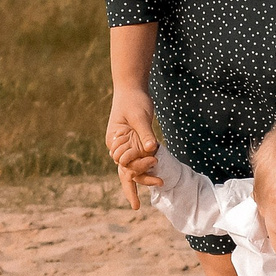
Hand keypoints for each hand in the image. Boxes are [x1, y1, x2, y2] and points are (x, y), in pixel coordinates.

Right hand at [106, 89, 159, 211]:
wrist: (132, 89)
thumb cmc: (133, 101)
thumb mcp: (139, 115)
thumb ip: (145, 133)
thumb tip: (152, 149)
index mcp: (114, 140)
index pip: (124, 162)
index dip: (138, 165)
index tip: (154, 161)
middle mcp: (118, 146)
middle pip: (126, 170)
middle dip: (140, 181)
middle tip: (160, 185)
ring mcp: (126, 146)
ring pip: (132, 169)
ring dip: (145, 177)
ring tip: (161, 184)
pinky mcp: (135, 143)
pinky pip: (139, 161)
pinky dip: (146, 169)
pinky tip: (156, 178)